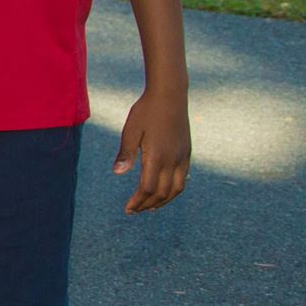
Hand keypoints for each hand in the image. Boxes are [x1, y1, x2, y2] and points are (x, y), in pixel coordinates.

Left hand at [115, 85, 190, 212]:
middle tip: (135, 211)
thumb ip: (126, 153)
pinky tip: (165, 191)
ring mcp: (183, 156)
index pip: (147, 188)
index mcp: (157, 156)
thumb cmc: (146, 111)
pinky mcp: (187, 152)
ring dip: (163, 201)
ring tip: (150, 207)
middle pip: (162, 192)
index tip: (128, 209)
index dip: (137, 201)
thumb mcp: (131, 130)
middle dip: (148, 204)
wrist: (169, 95)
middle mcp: (173, 160)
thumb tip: (118, 173)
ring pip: (177, 188)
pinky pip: (184, 177)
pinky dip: (174, 189)